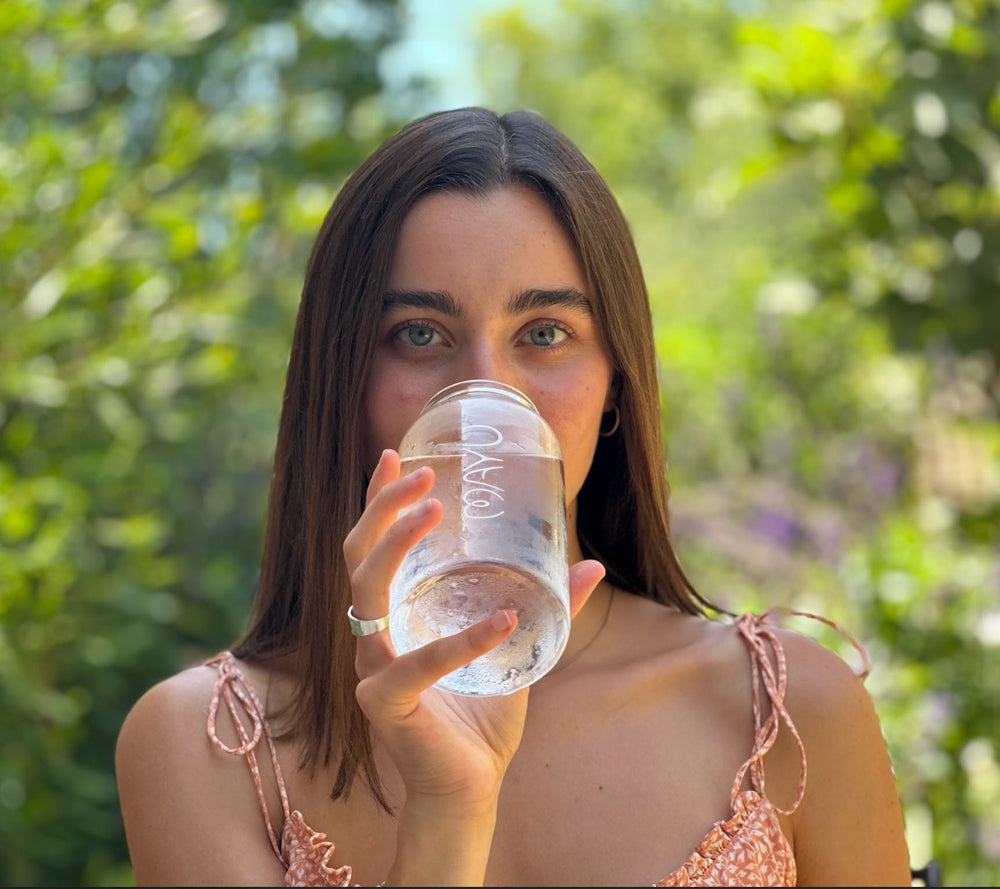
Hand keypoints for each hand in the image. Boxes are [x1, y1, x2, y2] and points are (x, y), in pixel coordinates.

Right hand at [343, 448, 604, 811]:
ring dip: (397, 547)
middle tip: (424, 476)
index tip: (393, 454)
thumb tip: (590, 562)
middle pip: (359, 558)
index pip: (371, 547)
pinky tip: (505, 620)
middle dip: (384, 509)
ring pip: (368, 594)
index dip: (376, 501)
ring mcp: (373, 669)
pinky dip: (463, 640)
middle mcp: (375, 636)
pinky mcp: (386, 704)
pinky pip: (420, 662)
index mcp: (396, 618)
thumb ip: (549, 608)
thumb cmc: (482, 718)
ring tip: (434, 510)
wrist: (469, 789)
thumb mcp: (520, 649)